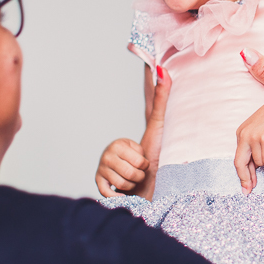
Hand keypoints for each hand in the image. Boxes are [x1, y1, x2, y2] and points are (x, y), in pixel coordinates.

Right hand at [95, 64, 170, 197]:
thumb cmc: (159, 158)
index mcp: (118, 144)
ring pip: (121, 180)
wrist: (155, 190)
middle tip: (143, 171)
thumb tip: (163, 68)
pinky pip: (110, 191)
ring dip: (134, 184)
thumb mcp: (160, 127)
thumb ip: (162, 97)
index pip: (130, 152)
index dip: (142, 158)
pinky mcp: (100, 187)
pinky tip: (126, 191)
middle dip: (140, 172)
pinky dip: (122, 195)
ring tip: (137, 181)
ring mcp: (102, 172)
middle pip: (125, 167)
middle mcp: (107, 156)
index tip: (144, 155)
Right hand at [96, 138, 148, 196]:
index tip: (144, 165)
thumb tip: (142, 167)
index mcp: (118, 146)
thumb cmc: (125, 150)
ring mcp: (101, 169)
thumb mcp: (134, 145)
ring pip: (121, 184)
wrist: (111, 152)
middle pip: (130, 174)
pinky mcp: (98, 179)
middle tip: (140, 175)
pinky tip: (123, 195)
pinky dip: (115, 196)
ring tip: (132, 180)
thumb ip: (140, 153)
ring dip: (131, 185)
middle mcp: (108, 157)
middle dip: (140, 177)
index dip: (145, 166)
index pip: (139, 162)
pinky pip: (105, 192)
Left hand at [234, 49, 263, 192]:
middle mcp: (244, 134)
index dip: (242, 173)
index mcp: (242, 131)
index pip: (238, 157)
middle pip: (240, 163)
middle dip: (245, 178)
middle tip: (249, 191)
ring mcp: (253, 136)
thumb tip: (256, 166)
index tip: (247, 185)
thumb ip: (258, 145)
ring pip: (257, 163)